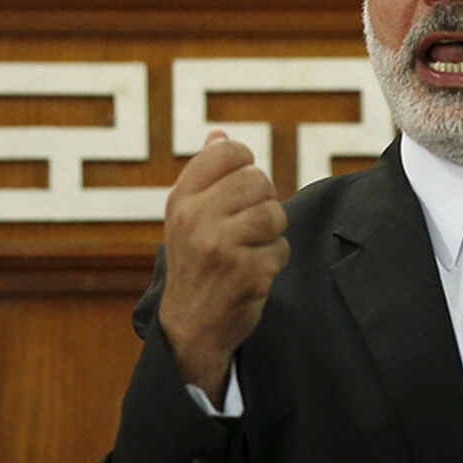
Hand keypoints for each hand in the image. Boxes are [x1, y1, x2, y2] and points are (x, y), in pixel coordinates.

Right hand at [157, 130, 289, 405]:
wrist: (190, 327)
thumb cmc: (196, 263)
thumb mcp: (188, 217)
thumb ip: (205, 175)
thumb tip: (219, 135)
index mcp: (181, 200)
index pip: (228, 152)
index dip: (245, 164)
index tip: (242, 186)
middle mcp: (196, 219)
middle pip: (258, 181)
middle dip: (263, 201)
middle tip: (248, 224)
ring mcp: (220, 246)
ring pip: (275, 214)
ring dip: (272, 233)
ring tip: (251, 248)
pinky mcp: (246, 272)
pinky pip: (281, 249)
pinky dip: (274, 261)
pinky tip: (253, 272)